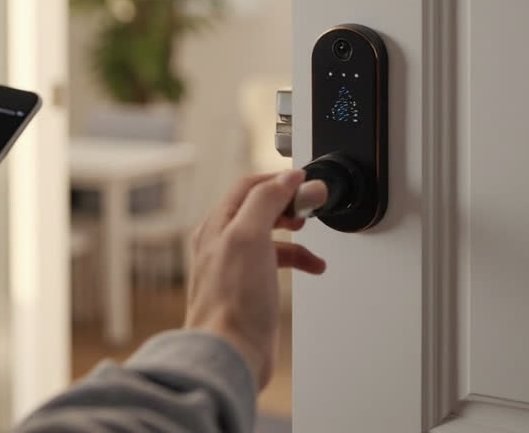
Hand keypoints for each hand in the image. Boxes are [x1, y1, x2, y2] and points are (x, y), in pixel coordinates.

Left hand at [184, 170, 327, 389]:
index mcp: (216, 225)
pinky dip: (295, 259)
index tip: (307, 182)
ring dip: (295, 234)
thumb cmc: (233, 300)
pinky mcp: (247, 290)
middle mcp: (221, 243)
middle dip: (288, 204)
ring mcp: (234, 267)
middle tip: (312, 206)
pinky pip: (273, 263)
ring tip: (312, 235)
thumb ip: (266, 201)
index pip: (248, 186)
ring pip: (269, 236)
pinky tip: (311, 267)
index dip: (279, 179)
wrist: (230, 351)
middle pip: (258, 208)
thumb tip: (286, 177)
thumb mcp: (249, 236)